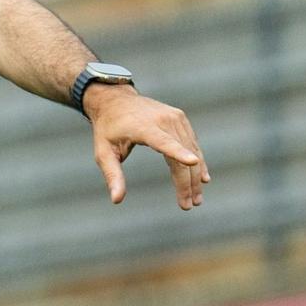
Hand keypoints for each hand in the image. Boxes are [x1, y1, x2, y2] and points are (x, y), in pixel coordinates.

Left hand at [85, 86, 210, 209]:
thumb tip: (117, 200)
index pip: (163, 142)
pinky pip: (192, 143)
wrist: (115, 99)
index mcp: (143, 127)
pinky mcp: (180, 118)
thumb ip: (112, 175)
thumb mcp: (103, 153)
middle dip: (186, 182)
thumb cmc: (107, 129)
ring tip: (196, 199)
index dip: (178, 153)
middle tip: (188, 205)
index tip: (193, 162)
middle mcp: (162, 119)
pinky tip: (202, 179)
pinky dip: (197, 161)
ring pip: (191, 150)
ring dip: (195, 176)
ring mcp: (174, 117)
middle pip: (181, 154)